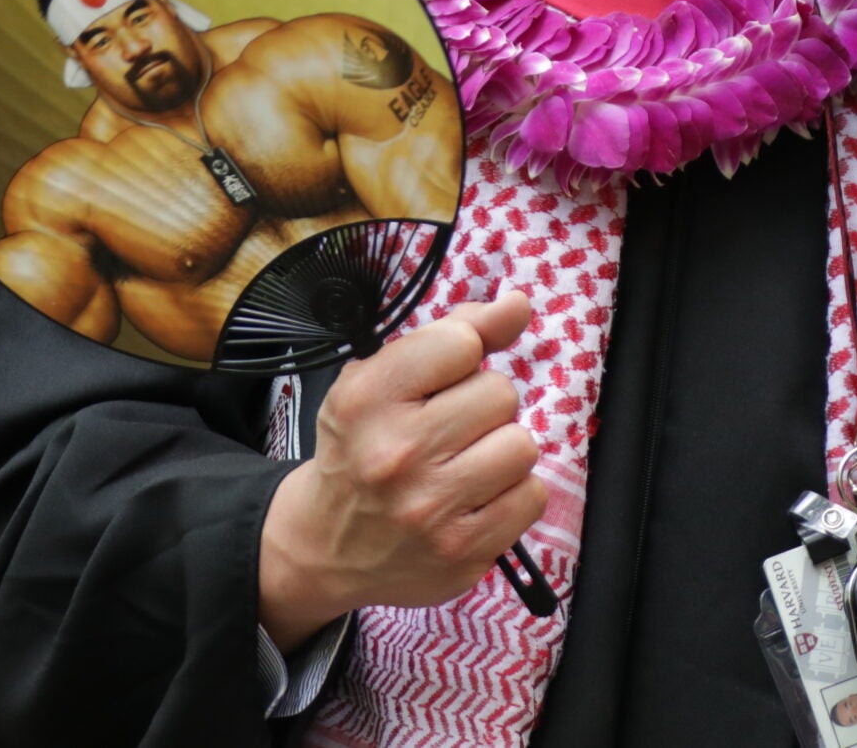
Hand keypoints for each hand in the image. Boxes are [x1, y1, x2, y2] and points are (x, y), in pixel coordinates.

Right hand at [257, 290, 546, 649]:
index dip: (461, 356)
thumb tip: (518, 304)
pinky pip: (532, 497)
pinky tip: (476, 498)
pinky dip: (512, 494)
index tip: (440, 380)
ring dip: (501, 451)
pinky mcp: (462, 553)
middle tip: (448, 430)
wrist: (324, 547)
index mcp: (368, 398)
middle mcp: (397, 453)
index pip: (462, 342)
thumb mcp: (382, 379)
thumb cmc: (362, 448)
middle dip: (482, 406)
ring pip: (521, 445)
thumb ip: (454, 332)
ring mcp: (431, 509)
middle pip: (499, 393)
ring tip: (465, 464)